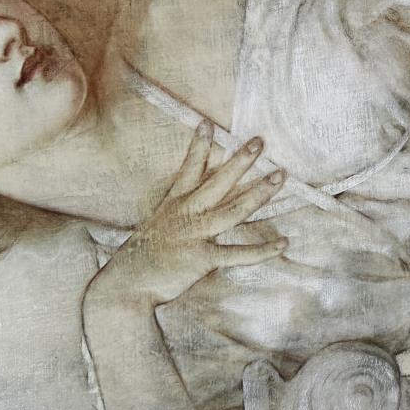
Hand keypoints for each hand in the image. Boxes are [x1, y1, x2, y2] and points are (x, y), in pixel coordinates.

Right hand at [89, 122, 287, 308]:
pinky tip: (283, 243)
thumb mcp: (157, 225)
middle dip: (240, 161)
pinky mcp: (202, 259)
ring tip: (280, 176)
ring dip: (260, 193)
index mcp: (174, 204)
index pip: (189, 169)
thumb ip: (177, 214)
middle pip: (219, 182)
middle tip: (260, 142)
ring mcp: (195, 235)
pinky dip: (263, 251)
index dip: (199, 146)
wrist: (126, 285)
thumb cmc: (141, 257)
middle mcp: (186, 214)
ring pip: (235, 210)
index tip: (208, 124)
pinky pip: (239, 254)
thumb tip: (195, 206)